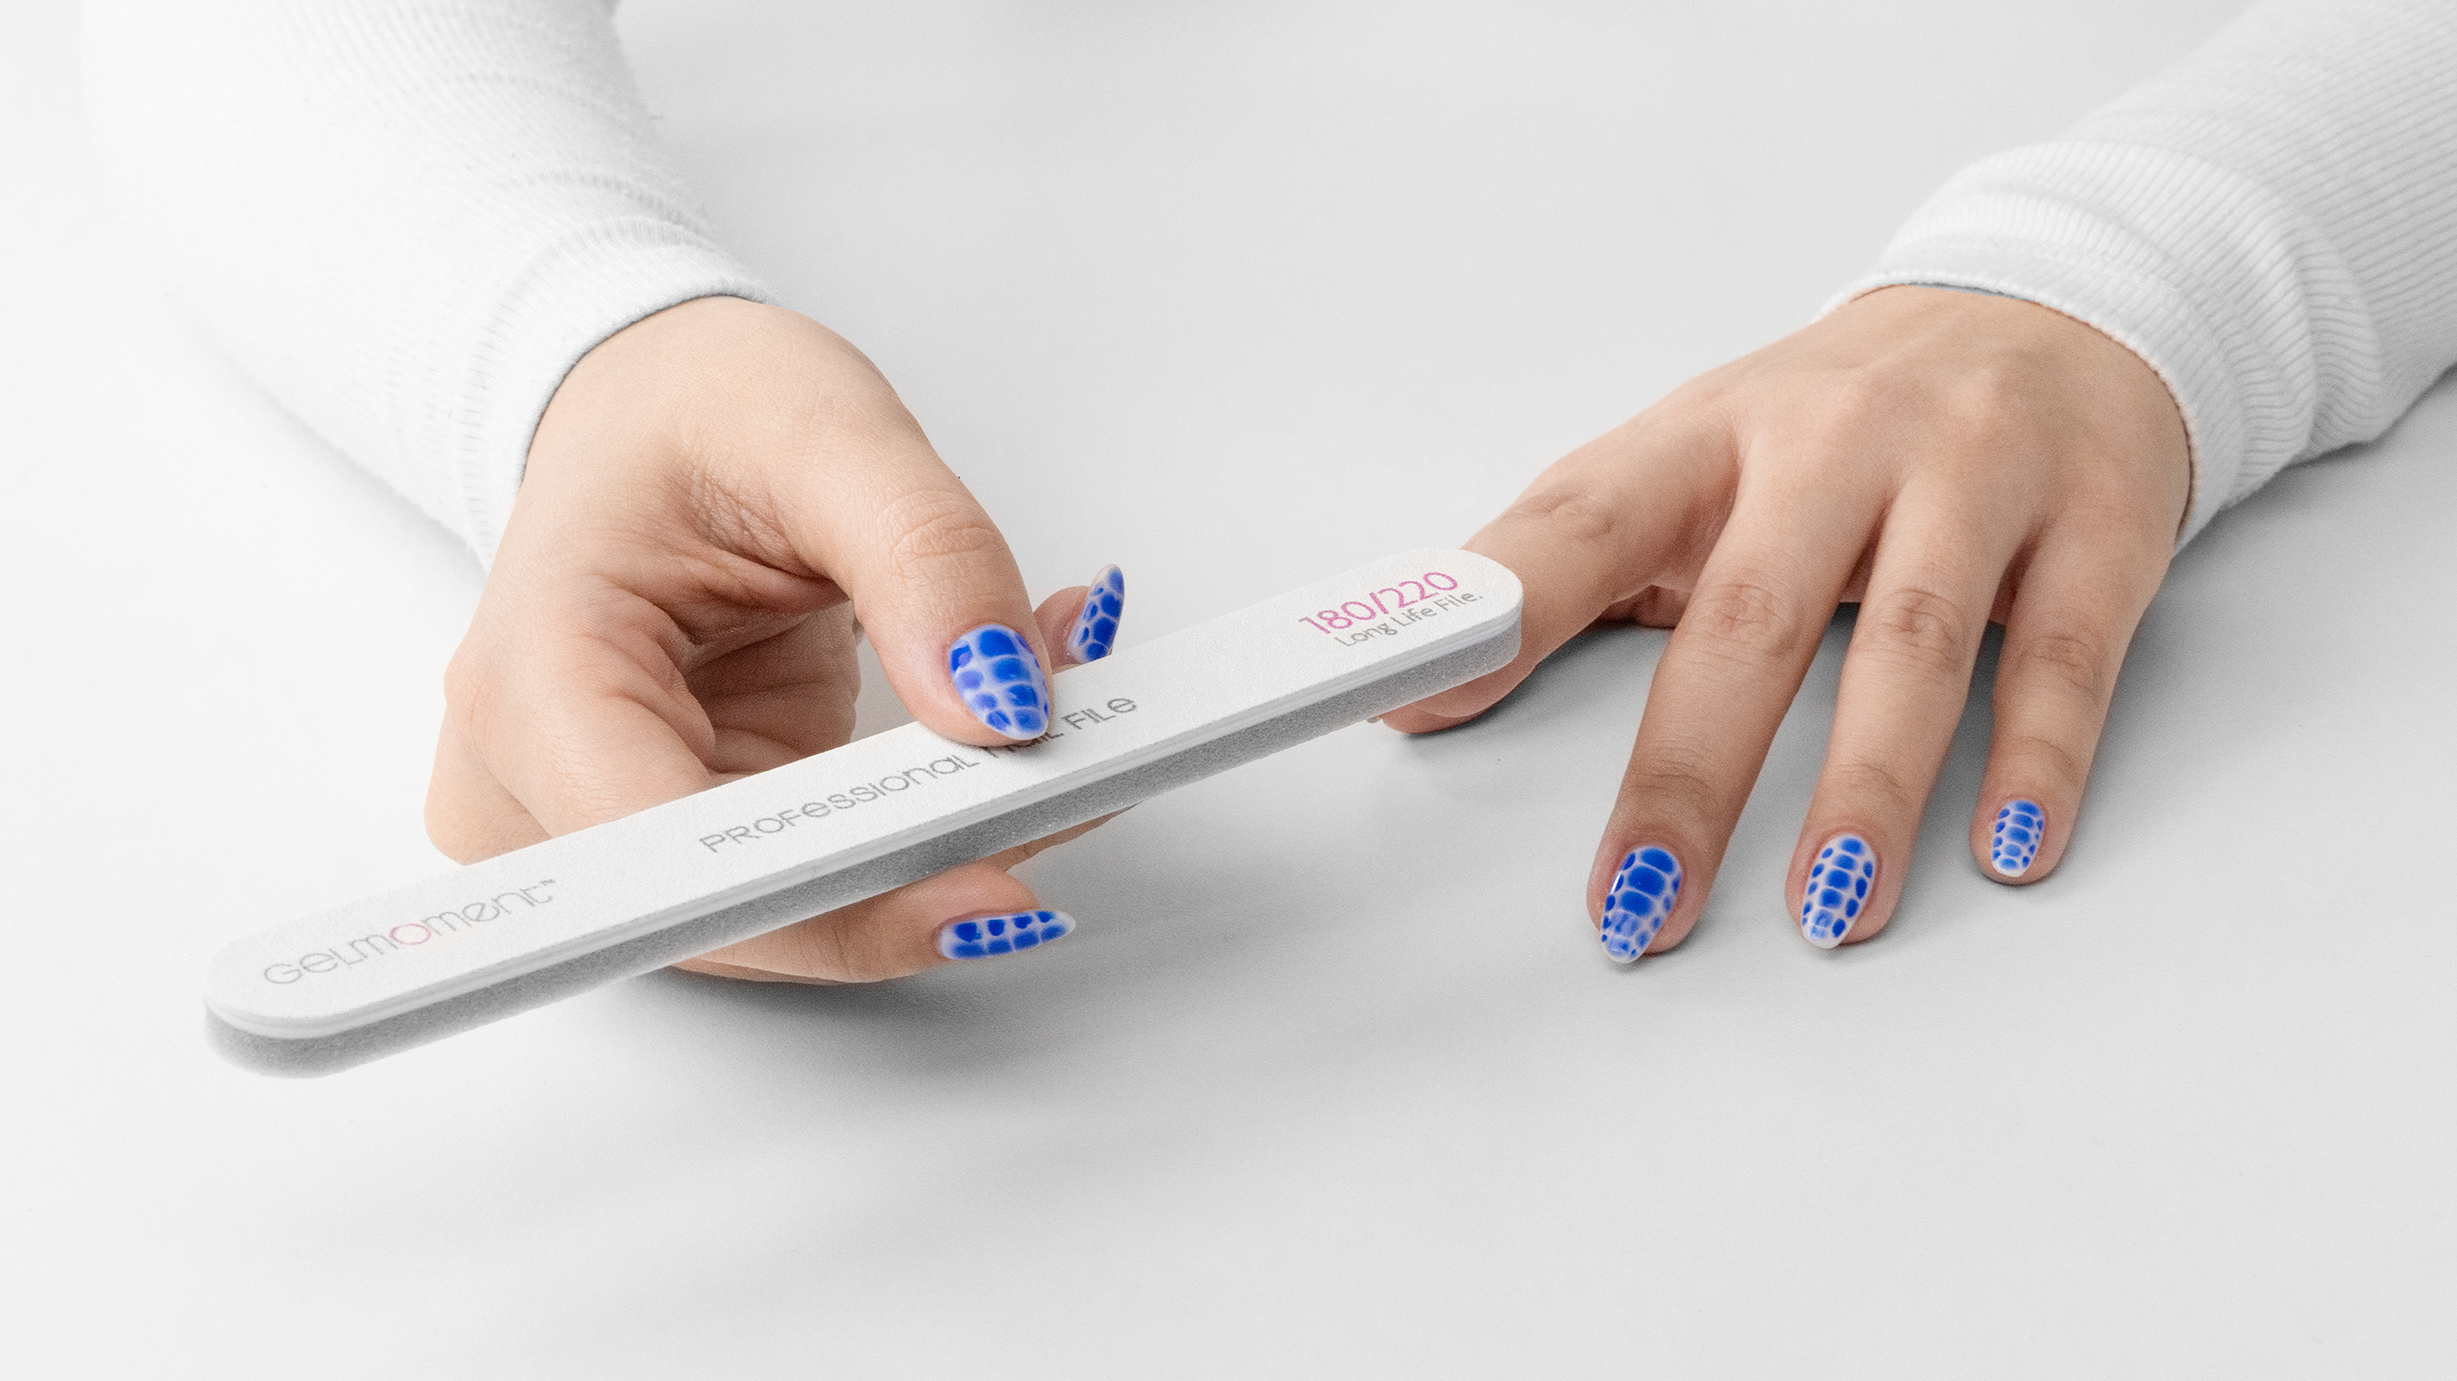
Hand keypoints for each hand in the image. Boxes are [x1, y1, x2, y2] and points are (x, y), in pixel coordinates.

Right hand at [424, 296, 1125, 980]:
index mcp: (535, 677)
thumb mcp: (827, 431)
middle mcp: (540, 786)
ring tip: (1052, 721)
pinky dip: (929, 821)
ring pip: (805, 913)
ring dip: (948, 842)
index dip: (837, 895)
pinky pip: (828, 878)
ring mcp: (609, 830)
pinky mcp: (693, 838)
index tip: (988, 886)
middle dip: (930, 863)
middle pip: (748, 910)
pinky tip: (997, 734)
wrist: (650, 411)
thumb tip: (1001, 706)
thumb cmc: (690, 408)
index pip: (673, 852)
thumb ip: (926, 559)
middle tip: (1080, 780)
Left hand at [1385, 286, 2190, 955]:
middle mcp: (1836, 442)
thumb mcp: (1695, 462)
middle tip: (1640, 901)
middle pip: (1748, 617)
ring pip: (1911, 643)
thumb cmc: (1837, 421)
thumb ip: (1572, 567)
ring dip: (1864, 788)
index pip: (1582, 518)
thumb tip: (1426, 691)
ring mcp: (1974, 475)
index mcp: (1709, 435)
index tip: (1419, 700)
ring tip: (1827, 907)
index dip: (1504, 609)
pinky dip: (2037, 758)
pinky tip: (2005, 846)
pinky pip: (2063, 652)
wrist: (2052, 302)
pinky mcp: (2097, 521)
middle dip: (1688, 774)